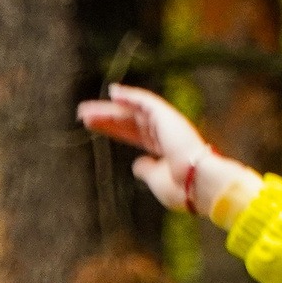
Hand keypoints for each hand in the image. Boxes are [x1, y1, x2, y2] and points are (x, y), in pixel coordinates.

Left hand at [76, 85, 242, 214]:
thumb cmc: (181, 189)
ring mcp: (166, 123)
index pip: (132, 134)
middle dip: (106, 117)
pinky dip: (129, 96)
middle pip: (128, 121)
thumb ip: (146, 171)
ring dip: (109, 109)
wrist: (199, 184)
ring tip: (85, 110)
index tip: (92, 125)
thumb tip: (136, 165)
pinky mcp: (166, 116)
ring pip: (131, 112)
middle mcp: (164, 133)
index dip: (112, 129)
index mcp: (164, 149)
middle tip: (82, 114)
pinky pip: (144, 101)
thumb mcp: (156, 181)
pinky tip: (113, 93)